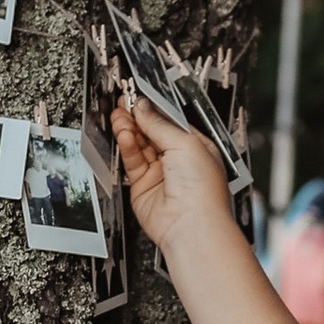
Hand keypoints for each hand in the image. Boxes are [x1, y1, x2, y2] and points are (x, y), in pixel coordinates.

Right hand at [111, 90, 231, 259]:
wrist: (192, 225)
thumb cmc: (203, 190)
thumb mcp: (185, 143)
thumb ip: (160, 124)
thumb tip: (144, 108)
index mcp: (196, 146)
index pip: (169, 121)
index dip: (153, 109)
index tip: (138, 98)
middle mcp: (178, 160)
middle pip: (151, 131)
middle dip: (138, 117)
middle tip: (125, 103)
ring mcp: (160, 173)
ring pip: (139, 144)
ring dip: (129, 129)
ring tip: (121, 117)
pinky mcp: (143, 186)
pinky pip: (132, 161)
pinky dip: (127, 146)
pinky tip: (124, 134)